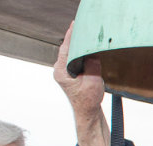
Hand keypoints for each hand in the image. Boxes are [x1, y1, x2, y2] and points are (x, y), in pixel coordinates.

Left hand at [53, 22, 109, 145]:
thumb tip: (92, 52)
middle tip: (83, 28)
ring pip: (72, 53)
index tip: (74, 25)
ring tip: (87, 37)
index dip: (71, 36)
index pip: (66, 48)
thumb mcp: (93, 81)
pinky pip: (75, 58)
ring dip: (79, 46)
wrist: (88, 112)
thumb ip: (92, 64)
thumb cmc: (88, 100)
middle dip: (75, 38)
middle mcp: (60, 70)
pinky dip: (82, 52)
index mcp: (61, 71)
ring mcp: (64, 71)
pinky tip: (88, 48)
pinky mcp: (71, 73)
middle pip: (67, 49)